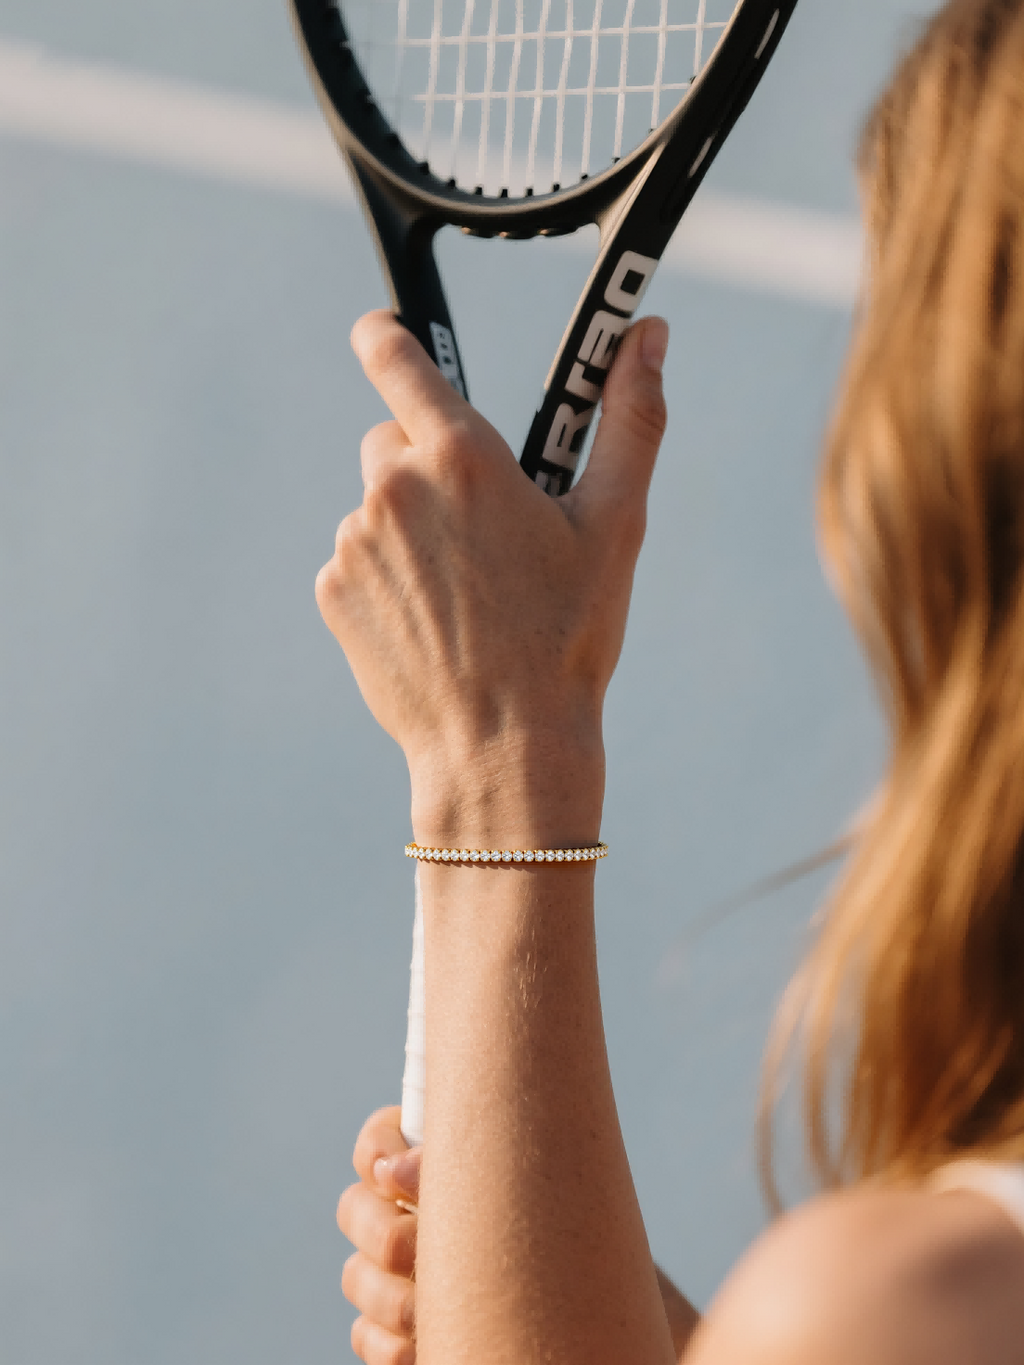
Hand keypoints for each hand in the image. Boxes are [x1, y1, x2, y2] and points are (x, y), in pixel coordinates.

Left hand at [315, 311, 668, 842]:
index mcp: (463, 458)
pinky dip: (389, 576)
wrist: (504, 745)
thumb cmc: (568, 635)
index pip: (396, 357)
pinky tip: (435, 620)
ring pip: (378, 505)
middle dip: (432, 463)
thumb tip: (649, 335)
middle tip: (485, 523)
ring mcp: (355, 543)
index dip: (386, 335)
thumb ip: (632, 419)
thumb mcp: (615, 526)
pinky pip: (358, 559)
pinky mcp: (334, 592)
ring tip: (467, 590)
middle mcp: (395, 490)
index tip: (383, 330)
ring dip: (412, 526)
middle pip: (395, 439)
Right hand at [337, 1107, 695, 1364]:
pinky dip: (390, 1345)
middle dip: (383, 1233)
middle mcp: (408, 1213)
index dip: (375, 1152)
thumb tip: (398, 1171)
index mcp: (435, 1165)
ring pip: (356, 1276)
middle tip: (424, 1249)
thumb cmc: (573, 1240)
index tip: (394, 1173)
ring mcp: (397, 1274)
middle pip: (353, 1208)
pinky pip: (365, 1336)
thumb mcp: (541, 1191)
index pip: (377, 1142)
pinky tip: (427, 1344)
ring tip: (434, 1308)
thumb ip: (480, 1167)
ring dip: (390, 1297)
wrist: (598, 1319)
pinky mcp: (398, 1332)